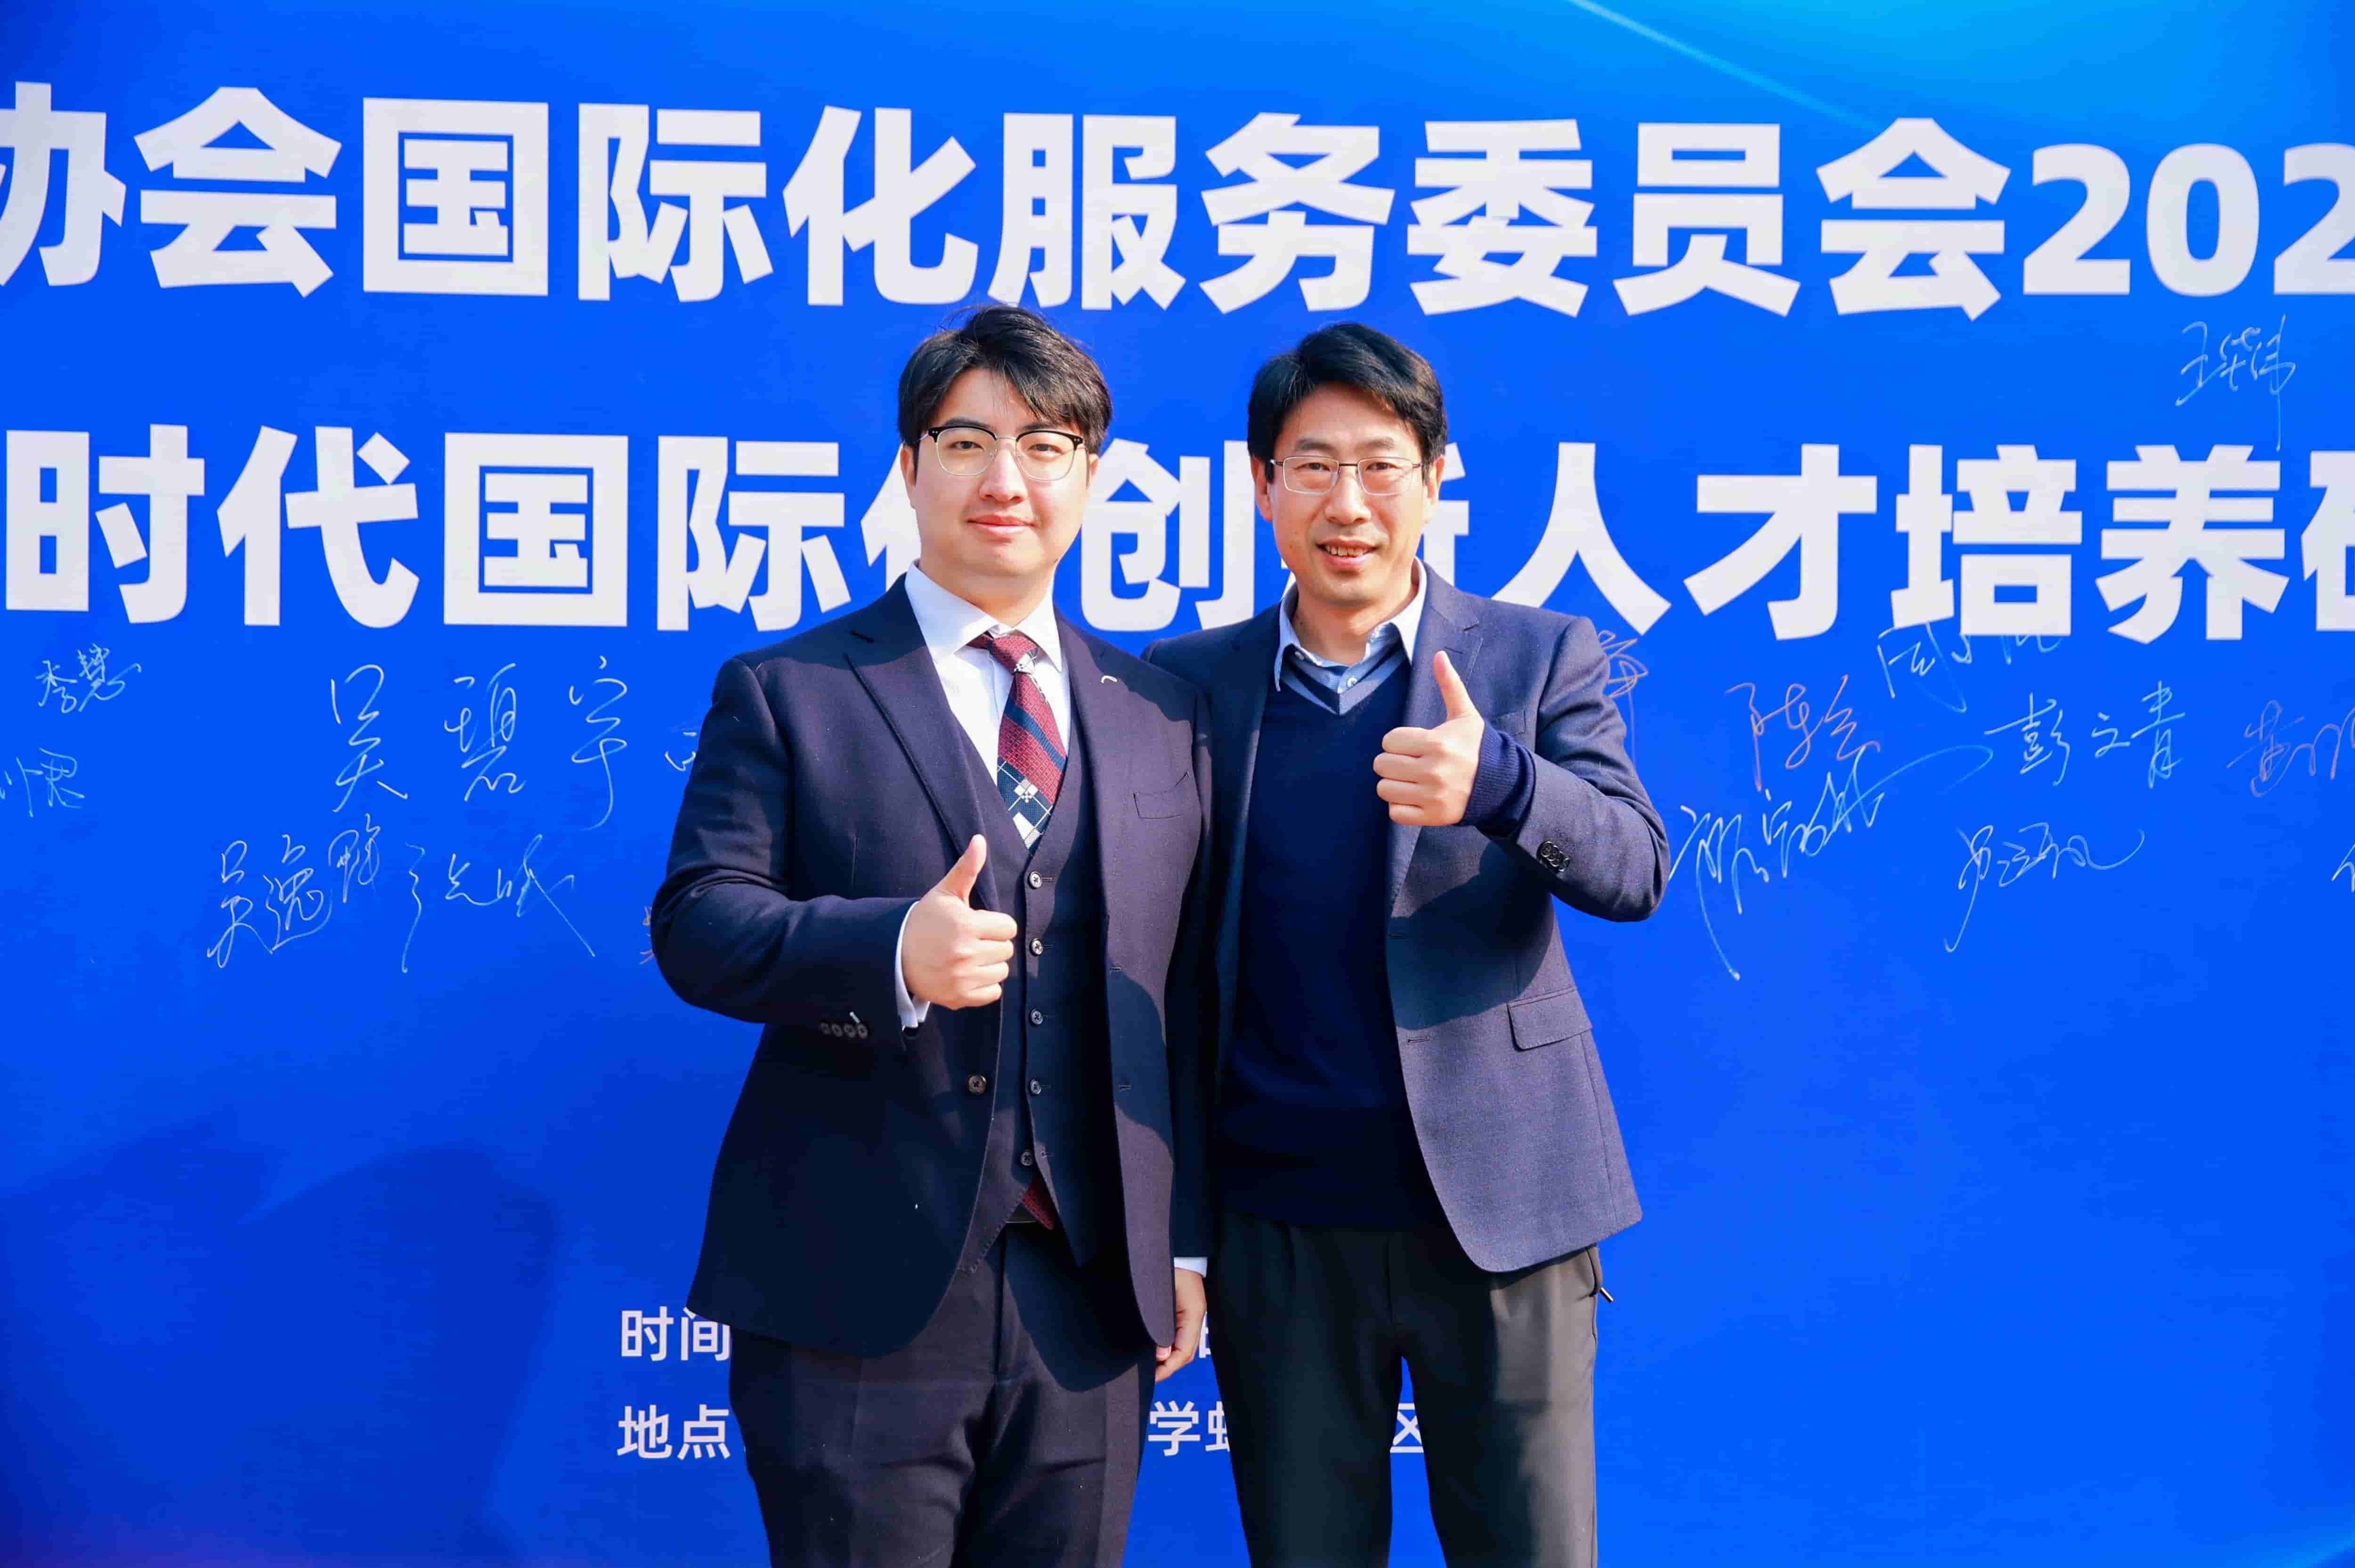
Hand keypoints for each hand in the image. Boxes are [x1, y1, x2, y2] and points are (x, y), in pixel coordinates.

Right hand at [900, 836, 1017, 1008]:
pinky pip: (993, 993)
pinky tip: (968, 974)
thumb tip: (980, 840)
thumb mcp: (944, 892)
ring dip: (990, 964)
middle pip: (1006, 950)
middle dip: (992, 943)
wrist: (895, 953)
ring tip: (969, 957)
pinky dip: (984, 986)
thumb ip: (966, 868)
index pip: (1009, 927)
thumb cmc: (925, 921)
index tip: (978, 924)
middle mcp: (966, 953)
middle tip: (971, 940)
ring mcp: (962, 978)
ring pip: (1001, 971)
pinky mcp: (959, 998)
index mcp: (966, 925)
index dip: (995, 924)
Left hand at [1156, 1266, 1205, 1381]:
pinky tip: (1152, 1353)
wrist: (1176, 1251)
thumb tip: (1160, 1355)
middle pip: (1185, 1353)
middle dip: (1167, 1368)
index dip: (1168, 1368)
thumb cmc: (1166, 1267)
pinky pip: (1176, 1336)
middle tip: (1145, 1378)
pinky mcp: (1180, 1313)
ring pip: (1181, 1347)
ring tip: (1147, 1369)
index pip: (1184, 1352)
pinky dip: (1166, 1349)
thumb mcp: (1161, 1296)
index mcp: (1193, 1315)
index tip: (1151, 1377)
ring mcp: (1188, 1316)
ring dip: (1166, 1360)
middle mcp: (1193, 1319)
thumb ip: (1161, 1326)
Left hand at [1374, 651, 1483, 825]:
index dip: (1398, 742)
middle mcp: (1433, 770)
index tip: (1415, 745)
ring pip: (1384, 789)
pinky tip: (1415, 796)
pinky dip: (1400, 806)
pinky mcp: (1432, 817)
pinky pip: (1394, 813)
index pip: (1389, 741)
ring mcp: (1432, 796)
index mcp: (1437, 743)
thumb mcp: (1464, 715)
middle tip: (1410, 762)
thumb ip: (1449, 685)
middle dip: (1393, 761)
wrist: (1501, 784)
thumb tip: (1439, 654)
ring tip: (1411, 779)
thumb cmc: (1477, 747)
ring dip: (1394, 784)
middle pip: (1382, 764)